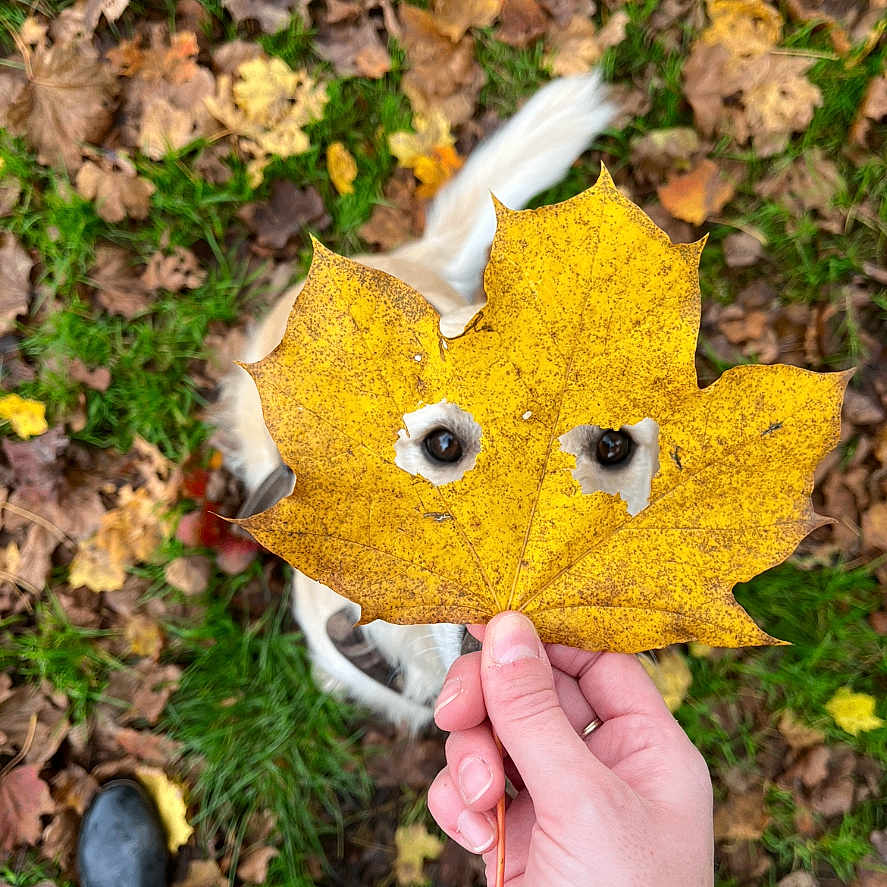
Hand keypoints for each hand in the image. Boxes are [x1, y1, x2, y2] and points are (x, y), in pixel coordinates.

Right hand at [427, 611, 713, 885]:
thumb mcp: (583, 801)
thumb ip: (537, 712)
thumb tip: (507, 626)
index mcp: (646, 749)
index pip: (596, 661)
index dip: (546, 637)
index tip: (492, 619)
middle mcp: (601, 767)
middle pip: (532, 692)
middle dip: (490, 702)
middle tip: (457, 713)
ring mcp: (553, 801)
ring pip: (493, 735)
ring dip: (470, 759)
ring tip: (480, 803)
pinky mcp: (513, 834)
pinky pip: (472, 786)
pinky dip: (459, 803)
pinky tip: (474, 837)